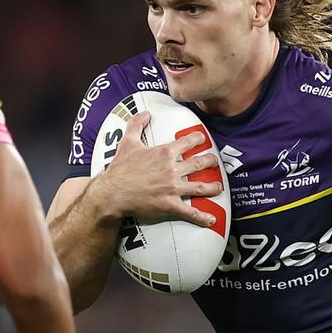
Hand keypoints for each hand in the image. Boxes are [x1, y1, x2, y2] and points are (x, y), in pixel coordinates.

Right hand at [92, 111, 221, 226]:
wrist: (112, 193)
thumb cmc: (120, 169)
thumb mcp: (127, 142)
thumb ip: (136, 124)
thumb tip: (145, 113)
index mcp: (165, 153)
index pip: (188, 142)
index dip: (198, 139)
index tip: (203, 139)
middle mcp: (172, 169)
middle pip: (200, 163)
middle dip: (211, 161)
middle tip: (215, 162)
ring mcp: (173, 188)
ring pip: (200, 186)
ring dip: (213, 187)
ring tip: (219, 187)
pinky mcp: (169, 204)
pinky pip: (189, 211)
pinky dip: (202, 217)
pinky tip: (211, 220)